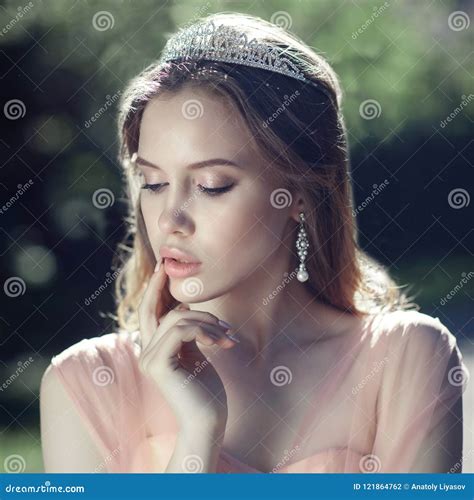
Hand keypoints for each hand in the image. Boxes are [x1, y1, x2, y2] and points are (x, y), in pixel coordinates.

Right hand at [137, 259, 237, 431]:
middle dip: (158, 286)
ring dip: (208, 321)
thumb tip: (183, 308)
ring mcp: (149, 359)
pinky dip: (205, 330)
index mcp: (155, 350)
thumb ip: (186, 333)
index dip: (154, 290)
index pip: (151, 314)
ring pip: (176, 319)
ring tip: (228, 335)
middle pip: (150, 310)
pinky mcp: (159, 364)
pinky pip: (180, 330)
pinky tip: (223, 343)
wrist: (209, 422)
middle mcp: (147, 353)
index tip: (162, 269)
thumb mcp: (196, 353)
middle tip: (166, 266)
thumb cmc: (206, 390)